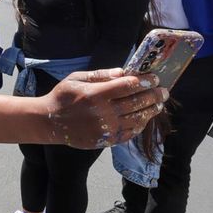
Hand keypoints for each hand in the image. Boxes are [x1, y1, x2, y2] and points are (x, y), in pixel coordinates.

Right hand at [44, 69, 166, 148]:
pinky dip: (140, 125)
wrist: (50, 123)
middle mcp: (104, 112)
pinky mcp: (106, 140)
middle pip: (137, 102)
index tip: (154, 78)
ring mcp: (106, 128)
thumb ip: (100, 74)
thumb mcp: (76, 79)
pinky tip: (144, 118)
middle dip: (154, 95)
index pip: (129, 86)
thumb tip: (123, 72)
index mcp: (96, 94)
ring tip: (158, 104)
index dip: (145, 81)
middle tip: (163, 91)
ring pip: (137, 118)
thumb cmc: (63, 97)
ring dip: (151, 110)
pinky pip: (129, 133)